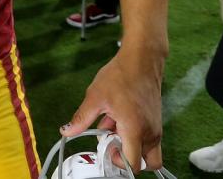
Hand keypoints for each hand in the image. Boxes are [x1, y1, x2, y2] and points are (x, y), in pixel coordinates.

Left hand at [61, 48, 163, 171]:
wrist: (141, 59)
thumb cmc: (121, 75)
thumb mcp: (95, 97)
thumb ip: (82, 118)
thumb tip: (67, 131)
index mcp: (135, 129)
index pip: (132, 164)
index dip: (116, 162)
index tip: (105, 149)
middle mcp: (150, 132)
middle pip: (143, 163)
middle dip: (126, 158)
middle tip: (111, 142)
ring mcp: (155, 127)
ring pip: (146, 151)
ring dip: (130, 146)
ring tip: (113, 127)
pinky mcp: (156, 121)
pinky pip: (147, 138)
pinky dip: (135, 135)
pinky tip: (119, 118)